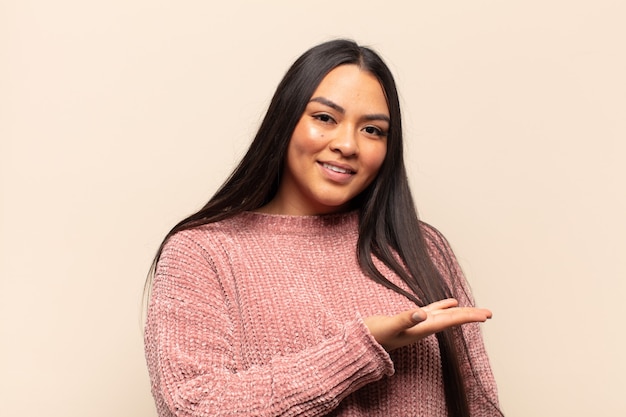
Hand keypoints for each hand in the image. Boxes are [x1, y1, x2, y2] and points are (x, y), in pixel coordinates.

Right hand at [362, 298, 491, 350]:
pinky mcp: (411, 318)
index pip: (450, 321)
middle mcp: (424, 326)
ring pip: (445, 315)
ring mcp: (418, 323)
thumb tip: (422, 314)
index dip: (467, 317)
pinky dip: (443, 306)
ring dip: (461, 312)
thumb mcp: (389, 326)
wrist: (364, 342)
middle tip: (489, 314)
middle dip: (470, 316)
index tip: (484, 316)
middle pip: (452, 319)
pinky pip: (432, 311)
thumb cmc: (375, 335)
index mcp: (422, 328)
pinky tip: (451, 302)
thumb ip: (405, 319)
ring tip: (476, 310)